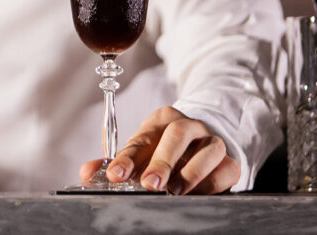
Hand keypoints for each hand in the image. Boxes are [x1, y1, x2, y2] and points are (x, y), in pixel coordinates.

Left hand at [78, 106, 239, 194]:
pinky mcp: (230, 161)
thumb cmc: (165, 151)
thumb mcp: (141, 154)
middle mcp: (188, 126)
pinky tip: (197, 195)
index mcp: (161, 121)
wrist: (203, 146)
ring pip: (207, 151)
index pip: (141, 139)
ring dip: (189, 174)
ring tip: (174, 192)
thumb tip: (86, 172)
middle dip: (162, 162)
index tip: (115, 175)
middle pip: (176, 136)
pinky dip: (210, 185)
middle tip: (150, 184)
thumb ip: (115, 163)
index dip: (126, 159)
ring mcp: (212, 142)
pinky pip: (225, 171)